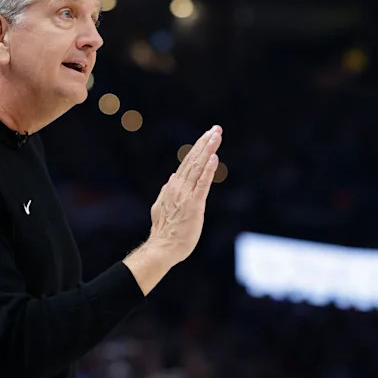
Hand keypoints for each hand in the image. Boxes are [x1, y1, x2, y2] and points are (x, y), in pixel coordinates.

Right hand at [148, 125, 221, 265]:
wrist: (162, 248)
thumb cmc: (165, 232)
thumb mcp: (162, 207)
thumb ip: (167, 192)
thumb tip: (171, 178)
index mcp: (172, 187)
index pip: (187, 163)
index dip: (198, 148)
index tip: (207, 136)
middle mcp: (178, 187)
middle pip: (193, 160)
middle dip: (205, 143)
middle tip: (215, 129)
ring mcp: (186, 195)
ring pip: (198, 168)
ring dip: (207, 150)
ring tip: (215, 136)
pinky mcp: (194, 205)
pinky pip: (202, 184)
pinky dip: (208, 170)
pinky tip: (214, 158)